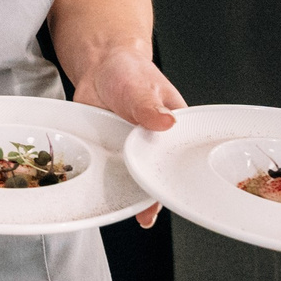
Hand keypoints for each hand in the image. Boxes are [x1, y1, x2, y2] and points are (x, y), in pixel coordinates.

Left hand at [73, 43, 185, 228]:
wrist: (99, 67)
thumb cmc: (130, 72)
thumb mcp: (142, 86)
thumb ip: (150, 106)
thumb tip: (166, 121)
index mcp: (175, 130)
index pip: (181, 158)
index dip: (178, 178)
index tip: (174, 193)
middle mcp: (154, 145)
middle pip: (157, 175)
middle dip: (154, 194)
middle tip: (149, 211)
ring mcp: (131, 151)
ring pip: (133, 179)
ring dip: (130, 194)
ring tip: (131, 213)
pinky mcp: (110, 153)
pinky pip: (109, 173)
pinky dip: (106, 185)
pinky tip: (105, 197)